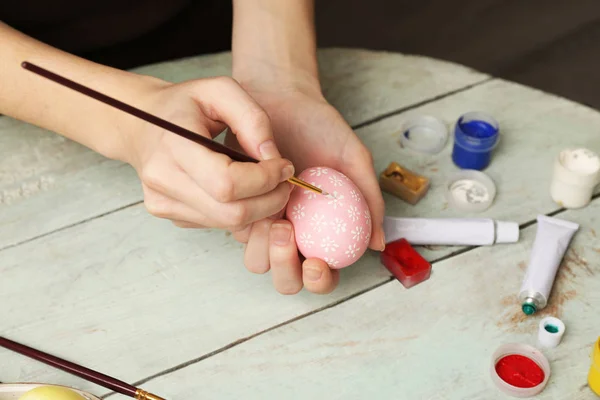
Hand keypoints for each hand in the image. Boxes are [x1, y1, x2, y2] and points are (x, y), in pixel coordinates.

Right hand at [119, 76, 294, 232]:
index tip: (285, 166)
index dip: (265, 180)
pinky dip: (239, 212)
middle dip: (269, 201)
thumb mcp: (220, 90)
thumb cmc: (183, 104)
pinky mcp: (168, 214)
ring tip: (269, 185)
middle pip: (231, 212)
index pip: (228, 183)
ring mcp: (163, 202)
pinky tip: (245, 192)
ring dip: (259, 209)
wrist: (139, 123)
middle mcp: (163, 180)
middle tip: (285, 183)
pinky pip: (215, 223)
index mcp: (173, 145)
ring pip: (226, 223)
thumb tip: (273, 157)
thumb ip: (252, 119)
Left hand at [227, 86, 385, 294]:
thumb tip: (378, 243)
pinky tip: (254, 194)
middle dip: (285, 270)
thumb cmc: (320, 128)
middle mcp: (295, 232)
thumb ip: (369, 198)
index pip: (324, 274)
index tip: (316, 262)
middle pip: (287, 279)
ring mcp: (265, 222)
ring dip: (263, 247)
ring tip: (272, 212)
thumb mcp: (353, 159)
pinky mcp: (239, 206)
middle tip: (286, 234)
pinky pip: (236, 230)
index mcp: (323, 231)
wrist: (281, 99)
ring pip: (257, 261)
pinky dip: (245, 221)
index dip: (320, 280)